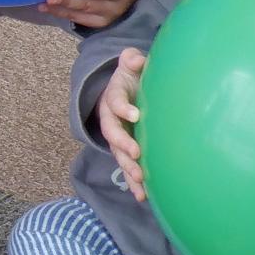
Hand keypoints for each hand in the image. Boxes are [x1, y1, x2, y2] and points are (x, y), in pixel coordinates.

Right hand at [96, 47, 148, 200]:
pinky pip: (127, 167)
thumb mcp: (130, 66)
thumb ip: (132, 60)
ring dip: (128, 167)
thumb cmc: (131, 78)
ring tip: (139, 179)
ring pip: (119, 154)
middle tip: (136, 153)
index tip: (136, 114)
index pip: (115, 103)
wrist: (124, 92)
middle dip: (123, 144)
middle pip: (113, 133)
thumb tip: (135, 58)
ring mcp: (118, 138)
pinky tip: (143, 196)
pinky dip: (133, 183)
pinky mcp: (126, 151)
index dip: (123, 108)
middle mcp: (111, 120)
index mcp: (113, 98)